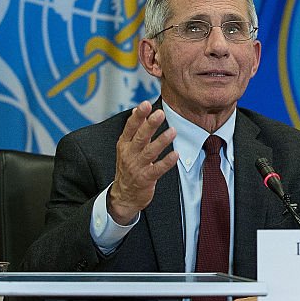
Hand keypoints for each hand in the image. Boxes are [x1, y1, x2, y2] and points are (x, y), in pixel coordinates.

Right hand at [107, 101, 178, 224]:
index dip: (138, 116)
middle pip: (140, 137)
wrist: (124, 196)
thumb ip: (134, 129)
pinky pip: (157, 169)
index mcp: (124, 145)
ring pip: (150, 152)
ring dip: (161, 141)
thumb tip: (137, 109)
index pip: (130, 128)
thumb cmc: (129, 168)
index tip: (145, 104)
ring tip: (172, 130)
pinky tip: (176, 154)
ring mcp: (137, 167)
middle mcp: (129, 154)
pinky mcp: (146, 178)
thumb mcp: (127, 147)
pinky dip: (167, 162)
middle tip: (160, 113)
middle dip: (150, 125)